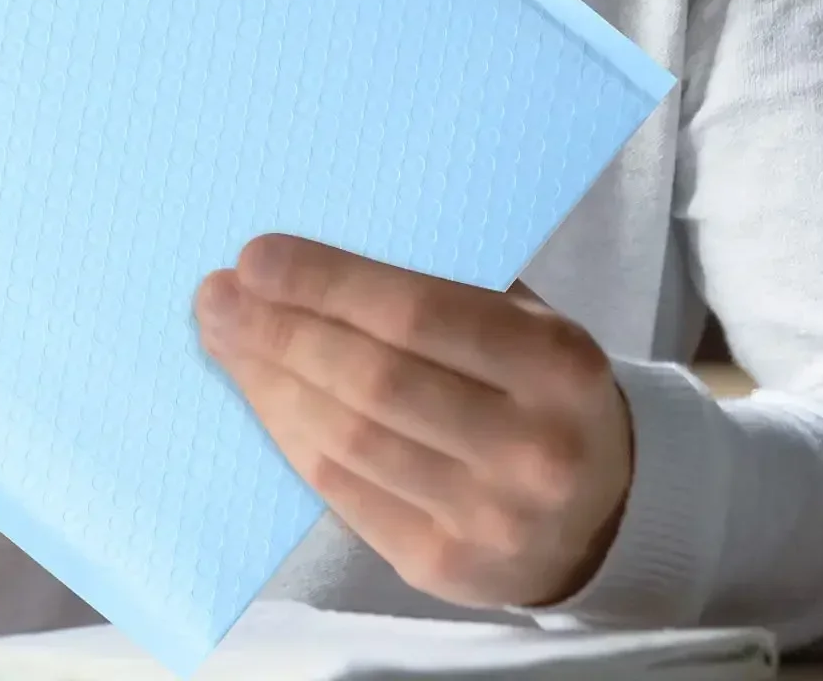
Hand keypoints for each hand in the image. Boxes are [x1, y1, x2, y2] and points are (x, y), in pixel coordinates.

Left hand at [194, 235, 632, 609]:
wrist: (605, 510)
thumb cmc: (537, 385)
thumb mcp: (523, 320)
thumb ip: (436, 291)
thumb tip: (300, 262)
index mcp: (555, 362)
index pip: (417, 314)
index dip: (326, 284)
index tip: (255, 256)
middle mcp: (530, 447)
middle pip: (370, 380)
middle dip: (278, 331)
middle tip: (217, 295)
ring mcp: (489, 518)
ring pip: (346, 440)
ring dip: (269, 382)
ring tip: (225, 338)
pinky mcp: (445, 567)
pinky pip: (342, 491)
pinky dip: (290, 434)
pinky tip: (262, 393)